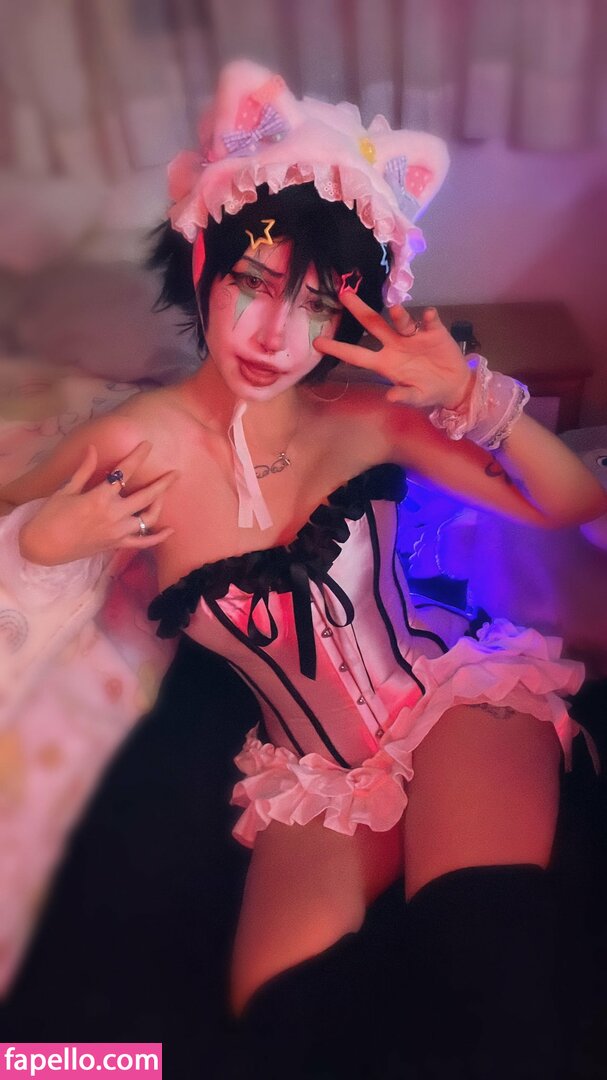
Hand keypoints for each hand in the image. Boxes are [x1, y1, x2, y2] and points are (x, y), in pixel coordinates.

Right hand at [19, 442, 176, 565]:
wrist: (42, 547)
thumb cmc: (50, 516)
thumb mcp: (65, 490)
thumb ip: (84, 470)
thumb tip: (92, 448)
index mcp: (99, 497)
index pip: (124, 472)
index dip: (137, 456)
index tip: (148, 445)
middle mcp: (113, 514)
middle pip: (145, 496)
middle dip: (163, 484)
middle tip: (176, 473)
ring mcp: (117, 532)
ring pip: (148, 519)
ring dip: (159, 506)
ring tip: (165, 494)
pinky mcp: (116, 545)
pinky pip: (143, 543)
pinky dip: (158, 538)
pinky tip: (170, 530)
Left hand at [314, 292, 473, 409]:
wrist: (454, 385)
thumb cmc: (428, 390)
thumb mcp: (416, 397)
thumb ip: (405, 396)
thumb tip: (390, 396)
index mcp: (385, 363)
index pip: (356, 355)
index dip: (338, 349)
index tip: (317, 343)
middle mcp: (394, 345)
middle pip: (373, 324)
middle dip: (359, 310)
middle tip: (344, 294)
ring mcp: (413, 337)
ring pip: (401, 322)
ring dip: (399, 315)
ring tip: (395, 308)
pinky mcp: (433, 332)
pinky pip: (429, 323)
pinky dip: (429, 318)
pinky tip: (429, 315)